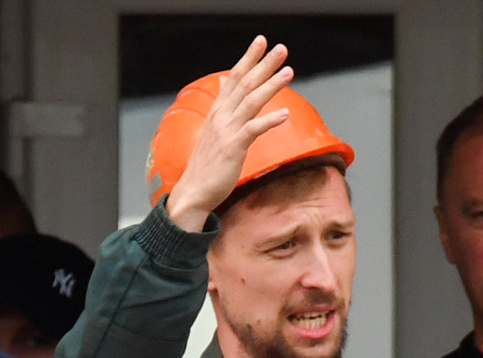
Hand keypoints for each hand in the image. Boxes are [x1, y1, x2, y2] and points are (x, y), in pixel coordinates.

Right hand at [162, 38, 296, 233]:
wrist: (194, 191)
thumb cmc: (207, 163)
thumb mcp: (213, 128)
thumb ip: (222, 104)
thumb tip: (222, 82)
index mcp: (218, 110)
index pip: (234, 77)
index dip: (248, 58)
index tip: (261, 41)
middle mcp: (221, 115)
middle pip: (244, 83)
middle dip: (264, 64)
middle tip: (281, 48)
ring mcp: (226, 130)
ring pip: (251, 101)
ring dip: (271, 85)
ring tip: (288, 71)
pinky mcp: (233, 148)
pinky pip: (253, 129)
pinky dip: (270, 120)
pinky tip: (285, 113)